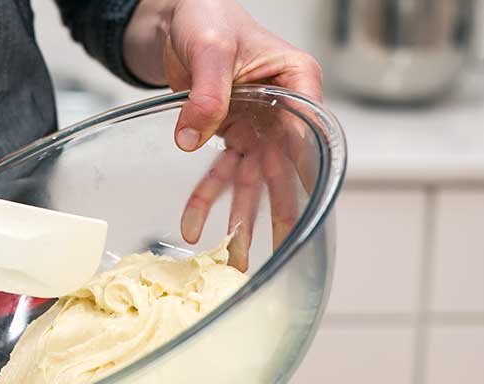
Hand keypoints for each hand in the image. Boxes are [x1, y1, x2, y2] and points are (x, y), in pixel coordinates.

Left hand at [123, 0, 322, 268]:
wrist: (177, 19)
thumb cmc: (207, 18)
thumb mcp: (210, 49)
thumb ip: (207, 93)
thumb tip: (192, 139)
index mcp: (296, 81)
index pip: (306, 130)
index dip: (302, 167)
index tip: (302, 204)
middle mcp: (282, 111)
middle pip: (286, 168)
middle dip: (283, 213)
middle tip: (285, 251)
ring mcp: (257, 129)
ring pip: (254, 183)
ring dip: (244, 221)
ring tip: (237, 260)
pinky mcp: (231, 138)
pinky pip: (219, 175)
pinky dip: (205, 200)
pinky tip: (191, 226)